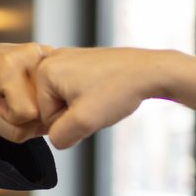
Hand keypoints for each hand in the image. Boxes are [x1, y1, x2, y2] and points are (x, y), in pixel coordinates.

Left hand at [0, 43, 51, 141]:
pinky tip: (29, 89)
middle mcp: (33, 54)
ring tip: (19, 94)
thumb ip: (14, 130)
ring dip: (37, 107)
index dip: (11, 117)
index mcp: (10, 65)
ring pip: (53, 102)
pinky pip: (56, 91)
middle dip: (26, 114)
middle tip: (9, 100)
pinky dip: (44, 98)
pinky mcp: (54, 55)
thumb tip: (48, 127)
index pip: (27, 112)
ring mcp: (46, 52)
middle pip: (44, 109)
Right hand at [31, 47, 195, 148]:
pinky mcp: (81, 60)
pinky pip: (76, 89)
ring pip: (65, 100)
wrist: (150, 72)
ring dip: (83, 106)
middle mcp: (52, 59)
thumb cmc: (119, 89)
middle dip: (75, 113)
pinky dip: (90, 96)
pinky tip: (105, 91)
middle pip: (53, 106)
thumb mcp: (84, 122)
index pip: (44, 116)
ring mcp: (67, 57)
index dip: (69, 122)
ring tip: (102, 97)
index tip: (90, 108)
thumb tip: (56, 138)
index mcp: (45, 71)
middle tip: (97, 103)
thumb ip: (59, 137)